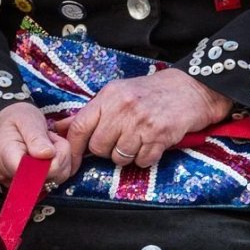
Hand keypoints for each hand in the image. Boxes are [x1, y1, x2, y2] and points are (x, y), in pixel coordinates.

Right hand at [0, 101, 72, 187]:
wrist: (5, 126)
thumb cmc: (16, 119)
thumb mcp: (27, 119)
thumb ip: (37, 137)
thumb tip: (47, 154)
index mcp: (4, 154)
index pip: (27, 172)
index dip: (47, 165)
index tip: (51, 148)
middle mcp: (6, 173)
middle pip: (42, 180)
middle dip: (57, 159)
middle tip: (51, 140)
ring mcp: (15, 182)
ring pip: (51, 182)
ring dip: (58, 163)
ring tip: (49, 146)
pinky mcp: (25, 186)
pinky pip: (50, 182)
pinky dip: (55, 169)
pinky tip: (48, 156)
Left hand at [54, 68, 232, 171]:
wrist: (191, 89)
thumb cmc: (150, 94)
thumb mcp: (117, 95)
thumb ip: (89, 114)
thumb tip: (59, 128)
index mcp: (109, 97)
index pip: (80, 127)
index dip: (74, 148)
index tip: (73, 161)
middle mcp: (123, 108)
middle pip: (98, 147)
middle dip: (107, 150)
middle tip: (121, 140)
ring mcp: (141, 122)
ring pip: (119, 158)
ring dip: (127, 156)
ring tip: (138, 140)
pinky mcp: (159, 135)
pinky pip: (142, 161)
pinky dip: (146, 158)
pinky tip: (152, 144)